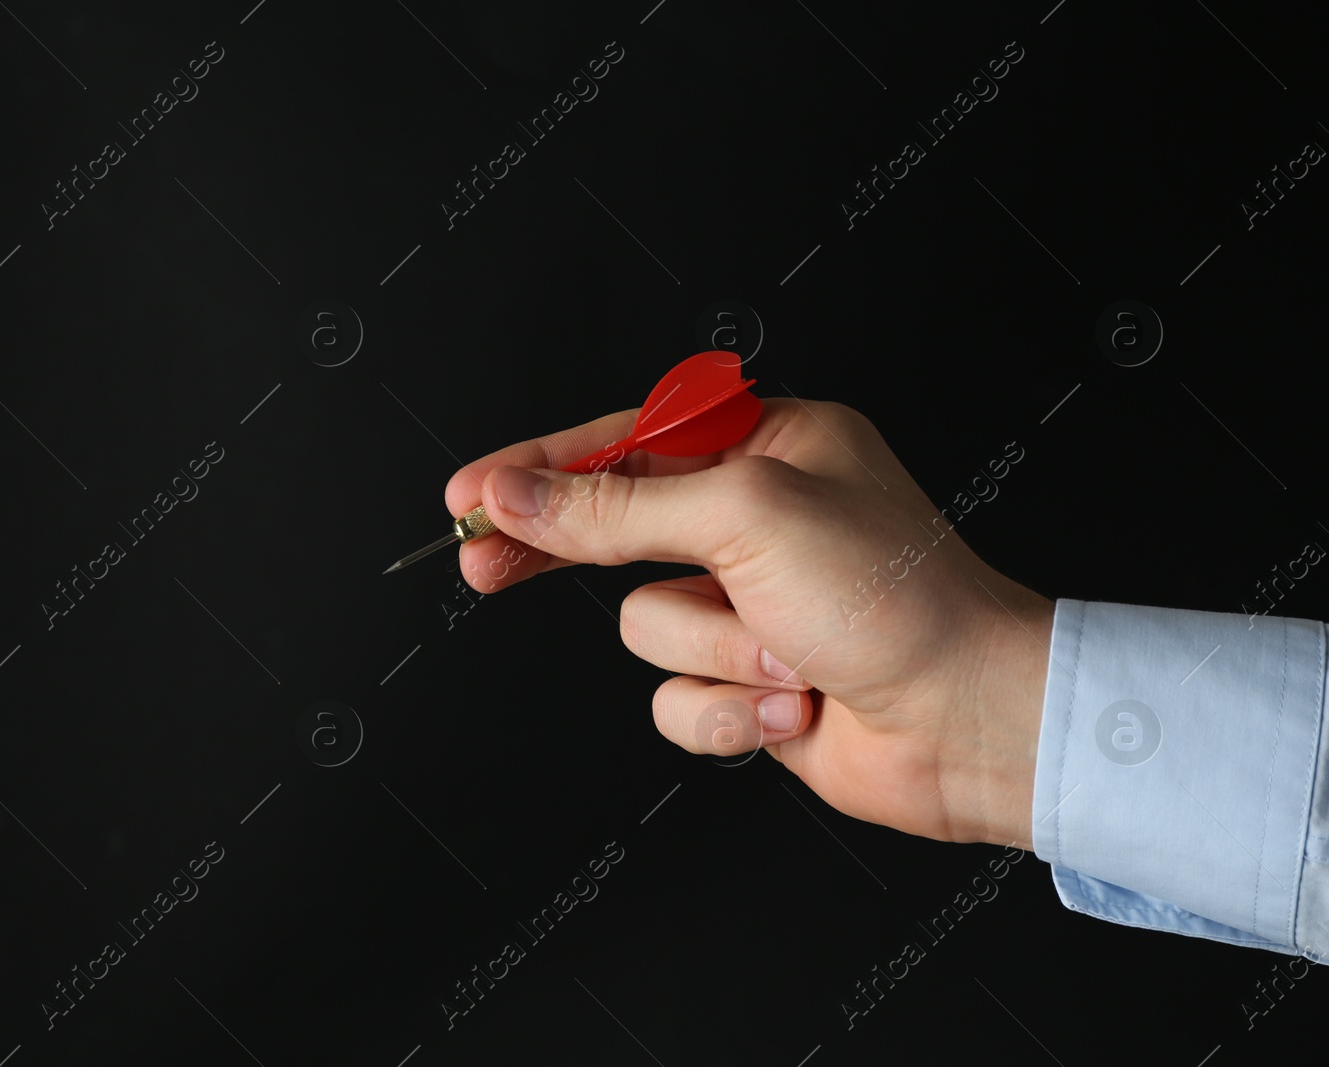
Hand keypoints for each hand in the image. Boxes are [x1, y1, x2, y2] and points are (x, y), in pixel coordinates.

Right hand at [445, 398, 1053, 849]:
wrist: (971, 722)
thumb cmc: (897, 598)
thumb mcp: (744, 516)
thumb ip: (616, 504)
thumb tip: (519, 492)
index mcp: (770, 446)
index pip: (624, 442)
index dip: (539, 467)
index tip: (470, 494)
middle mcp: (755, 521)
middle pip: (612, 529)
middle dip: (563, 553)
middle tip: (484, 567)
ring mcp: (749, 604)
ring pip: (645, 624)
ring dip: (710, 647)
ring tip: (785, 650)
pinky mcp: (747, 678)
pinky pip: (675, 696)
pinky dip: (726, 706)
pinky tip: (788, 701)